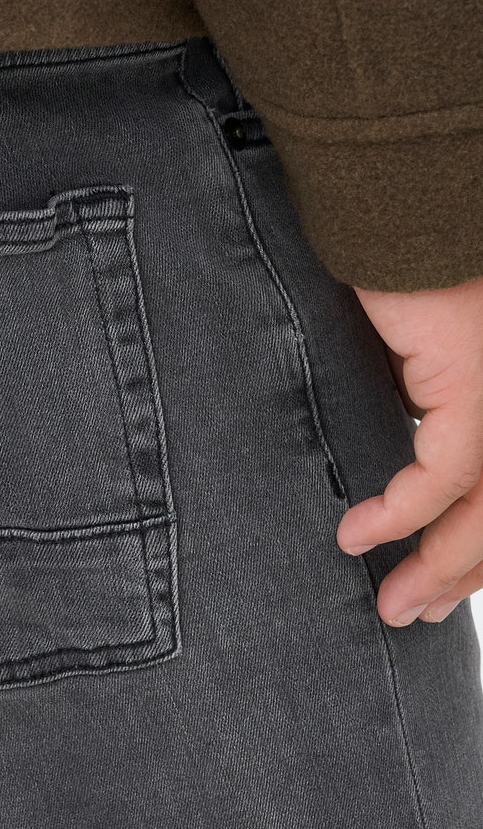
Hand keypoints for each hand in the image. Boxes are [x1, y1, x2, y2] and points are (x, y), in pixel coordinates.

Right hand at [336, 275, 482, 625]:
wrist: (402, 215)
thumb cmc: (404, 276)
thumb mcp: (417, 366)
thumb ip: (421, 413)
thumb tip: (394, 468)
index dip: (475, 553)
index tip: (437, 590)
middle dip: (456, 578)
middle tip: (410, 614)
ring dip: (434, 568)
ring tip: (391, 604)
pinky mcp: (474, 392)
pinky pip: (438, 477)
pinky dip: (396, 514)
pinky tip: (356, 534)